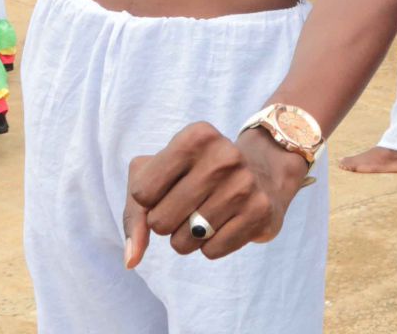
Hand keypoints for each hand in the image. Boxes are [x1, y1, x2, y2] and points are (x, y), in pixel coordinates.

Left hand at [121, 122, 303, 267]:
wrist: (264, 170)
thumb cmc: (196, 173)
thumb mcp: (159, 174)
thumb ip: (134, 213)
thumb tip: (132, 259)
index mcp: (196, 137)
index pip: (142, 193)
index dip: (149, 199)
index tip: (170, 184)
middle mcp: (224, 157)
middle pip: (160, 222)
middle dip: (166, 222)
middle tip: (188, 204)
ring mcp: (245, 185)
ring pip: (183, 242)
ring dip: (187, 237)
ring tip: (206, 215)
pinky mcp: (260, 212)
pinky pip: (211, 252)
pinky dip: (210, 245)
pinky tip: (225, 223)